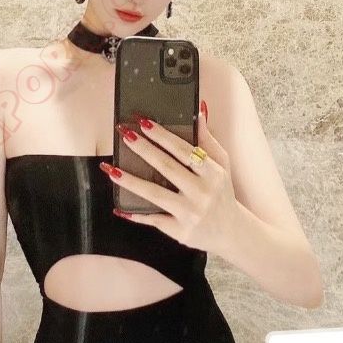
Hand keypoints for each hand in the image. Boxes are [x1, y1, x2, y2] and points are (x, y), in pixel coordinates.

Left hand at [101, 104, 238, 253]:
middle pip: (167, 168)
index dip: (163, 136)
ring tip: (110, 169)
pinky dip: (135, 214)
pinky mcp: (180, 231)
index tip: (143, 122)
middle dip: (143, 149)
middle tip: (124, 134)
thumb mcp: (222, 165)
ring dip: (130, 181)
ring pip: (154, 194)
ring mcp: (190, 213)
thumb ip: (208, 139)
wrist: (232, 232)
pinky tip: (119, 207)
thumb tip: (199, 110)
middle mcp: (202, 193)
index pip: (184, 150)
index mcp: (213, 173)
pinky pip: (153, 220)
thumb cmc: (221, 193)